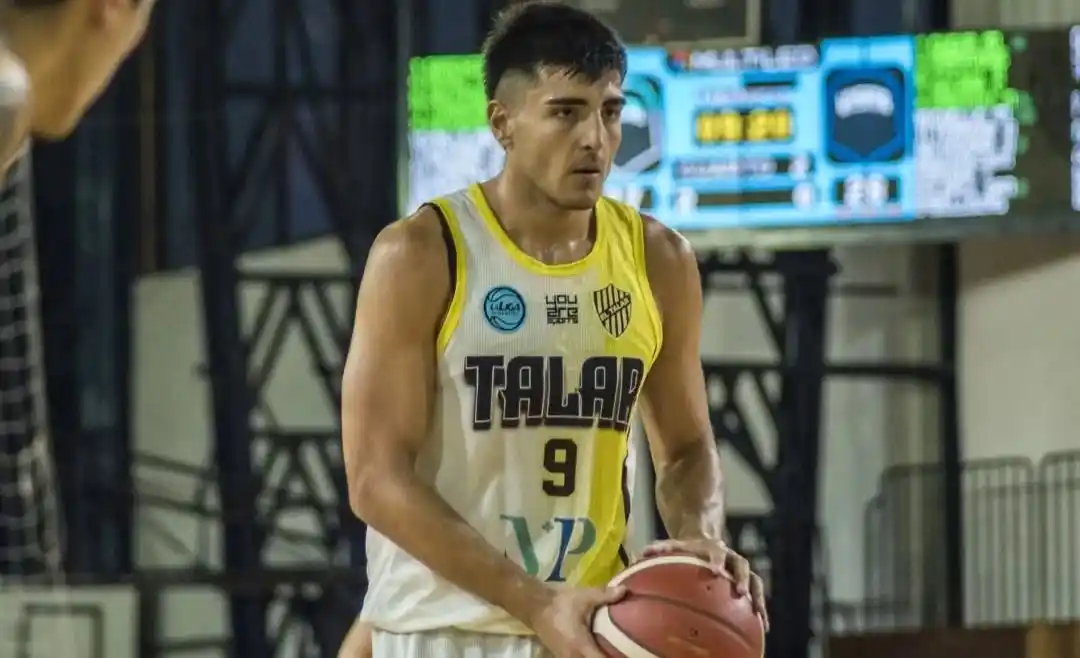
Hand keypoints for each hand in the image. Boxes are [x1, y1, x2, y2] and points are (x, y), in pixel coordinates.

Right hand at [529, 585, 625, 657]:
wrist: (533, 603)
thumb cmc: (560, 601)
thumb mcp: (585, 597)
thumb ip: (606, 596)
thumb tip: (626, 590)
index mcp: (582, 646)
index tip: (629, 655)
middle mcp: (573, 657)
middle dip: (608, 657)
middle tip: (621, 652)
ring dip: (596, 657)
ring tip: (610, 650)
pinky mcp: (560, 655)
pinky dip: (586, 657)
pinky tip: (594, 649)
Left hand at [642, 538, 768, 630]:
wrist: (704, 541)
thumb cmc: (686, 549)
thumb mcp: (673, 546)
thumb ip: (659, 549)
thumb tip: (641, 553)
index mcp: (713, 548)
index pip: (716, 552)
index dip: (716, 560)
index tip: (715, 570)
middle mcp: (731, 557)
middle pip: (741, 564)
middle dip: (742, 578)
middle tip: (741, 592)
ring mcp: (741, 569)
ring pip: (755, 580)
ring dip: (757, 596)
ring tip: (759, 615)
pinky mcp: (747, 581)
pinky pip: (757, 595)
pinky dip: (760, 610)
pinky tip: (763, 628)